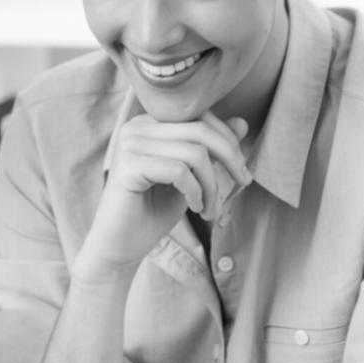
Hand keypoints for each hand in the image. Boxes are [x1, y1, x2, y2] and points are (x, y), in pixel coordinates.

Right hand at [78, 112, 250, 279]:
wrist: (120, 246)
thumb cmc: (153, 212)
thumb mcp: (191, 177)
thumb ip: (211, 150)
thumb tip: (242, 122)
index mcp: (149, 124)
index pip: (200, 116)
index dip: (229, 141)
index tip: (242, 172)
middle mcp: (136, 128)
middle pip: (201, 130)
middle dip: (231, 158)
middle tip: (243, 183)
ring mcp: (129, 145)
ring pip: (194, 153)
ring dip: (212, 185)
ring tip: (210, 208)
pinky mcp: (128, 166)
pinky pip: (179, 171)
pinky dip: (195, 192)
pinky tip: (195, 208)